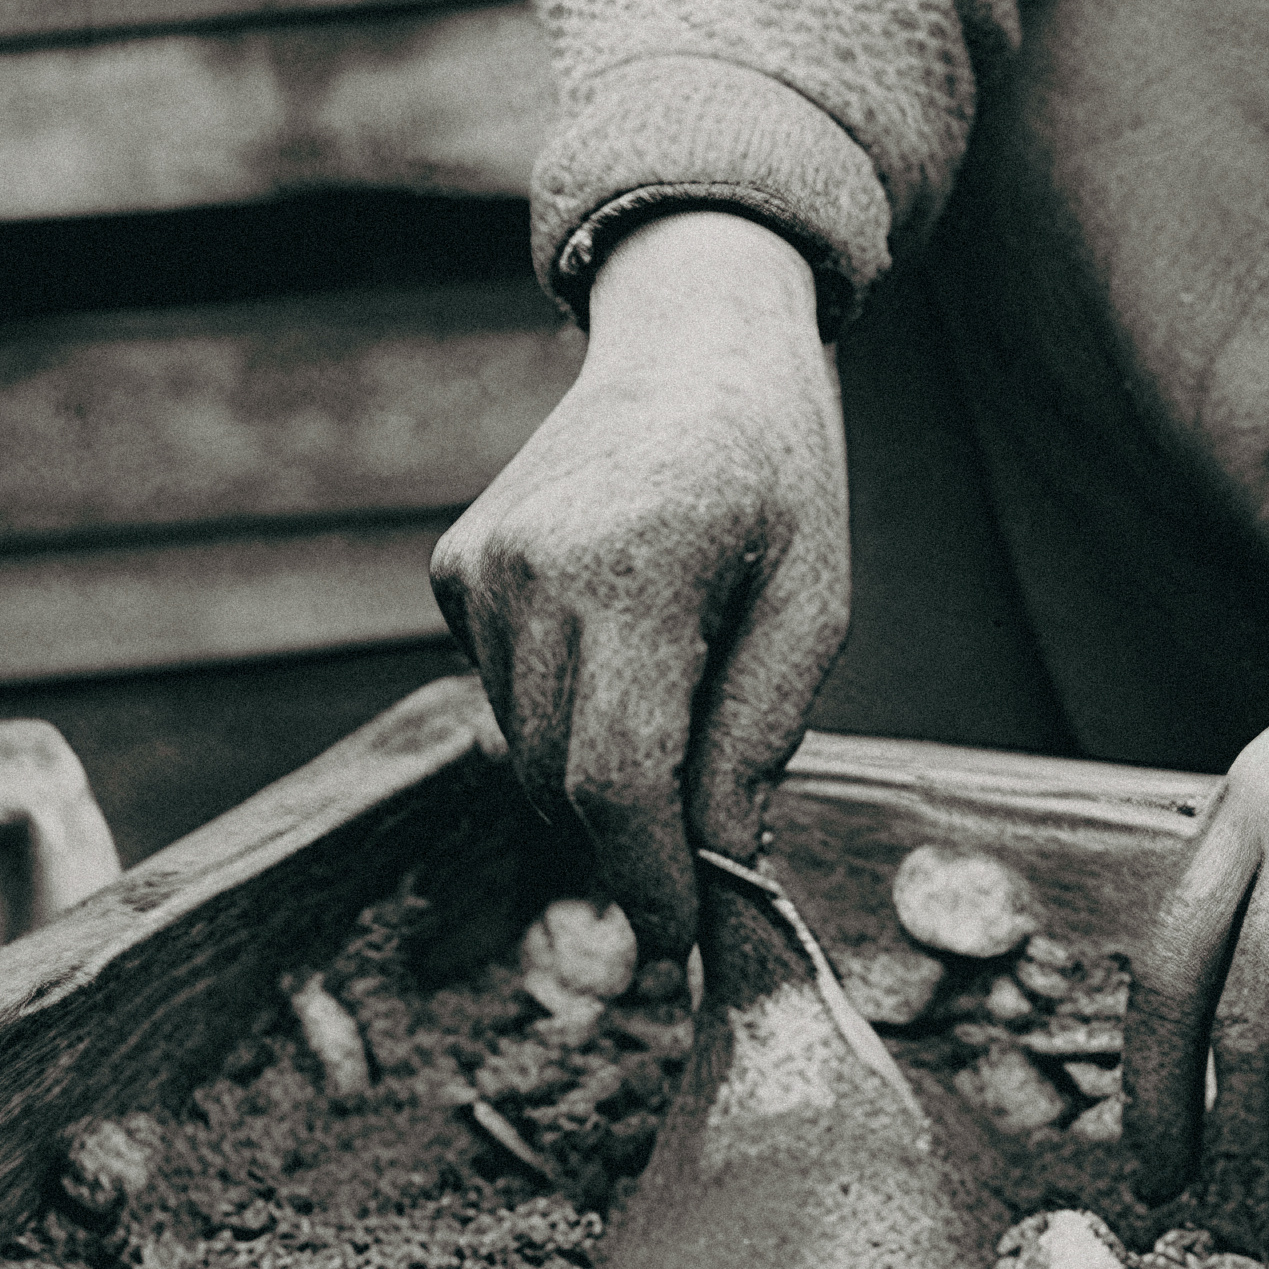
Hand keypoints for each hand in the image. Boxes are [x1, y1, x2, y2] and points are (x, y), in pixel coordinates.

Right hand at [431, 211, 846, 955]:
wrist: (696, 334)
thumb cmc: (778, 464)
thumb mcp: (814, 596)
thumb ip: (758, 737)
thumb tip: (717, 869)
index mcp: (631, 568)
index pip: (613, 780)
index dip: (644, 877)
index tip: (683, 934)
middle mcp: (529, 568)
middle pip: (558, 782)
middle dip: (627, 836)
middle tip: (702, 841)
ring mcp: (476, 567)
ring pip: (522, 751)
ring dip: (596, 769)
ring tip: (681, 682)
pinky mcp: (453, 569)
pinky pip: (501, 696)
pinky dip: (561, 710)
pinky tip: (626, 638)